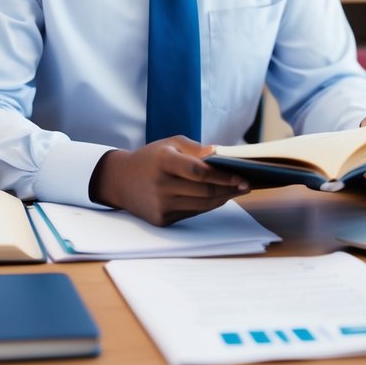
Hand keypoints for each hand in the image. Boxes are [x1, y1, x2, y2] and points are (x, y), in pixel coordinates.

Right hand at [89, 137, 250, 226]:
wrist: (119, 181)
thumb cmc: (151, 158)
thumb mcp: (170, 144)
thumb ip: (196, 149)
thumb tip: (221, 155)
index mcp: (163, 162)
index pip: (199, 172)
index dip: (224, 176)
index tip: (243, 177)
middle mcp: (161, 185)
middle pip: (205, 191)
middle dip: (229, 189)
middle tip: (246, 184)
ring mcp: (160, 205)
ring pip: (202, 205)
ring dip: (223, 198)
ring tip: (236, 190)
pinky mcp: (161, 220)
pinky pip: (192, 212)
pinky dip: (207, 205)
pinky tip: (218, 197)